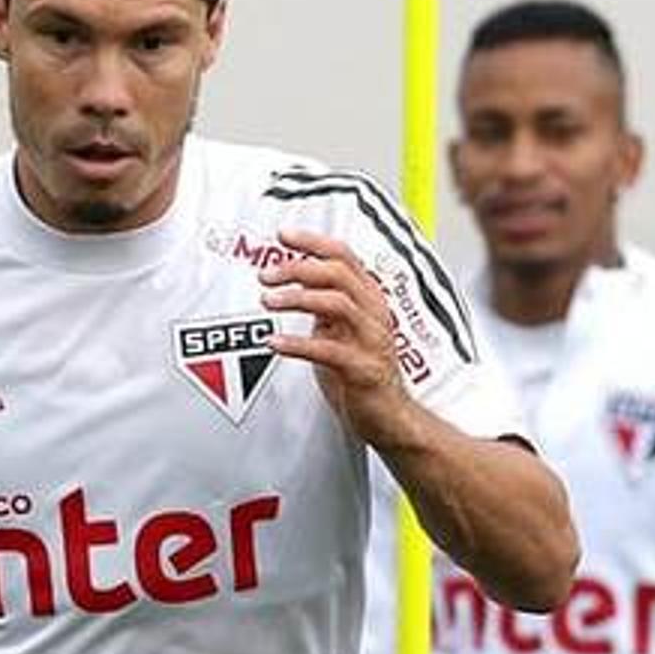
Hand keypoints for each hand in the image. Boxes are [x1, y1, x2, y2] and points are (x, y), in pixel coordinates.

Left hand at [260, 229, 420, 450]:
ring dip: (297, 298)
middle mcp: (375, 314)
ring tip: (267, 301)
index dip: (313, 242)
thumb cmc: (361, 375)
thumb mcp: (341, 330)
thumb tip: (294, 281)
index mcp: (370, 299)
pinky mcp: (363, 370)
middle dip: (298, 268)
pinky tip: (274, 342)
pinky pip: (328, 350)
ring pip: (337, 303)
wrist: (388, 418)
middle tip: (266, 276)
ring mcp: (372, 341)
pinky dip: (297, 343)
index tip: (284, 235)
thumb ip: (325, 306)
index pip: (345, 257)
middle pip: (338, 273)